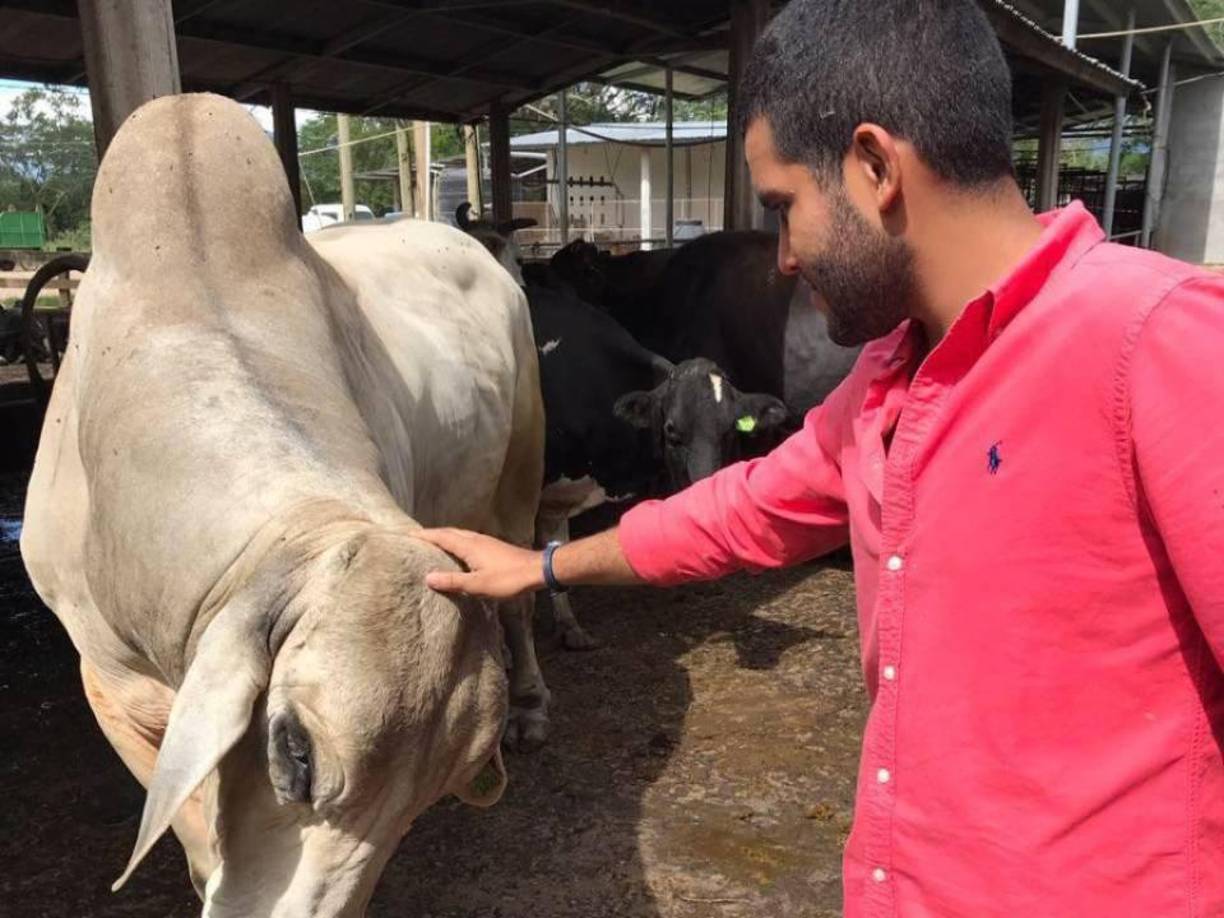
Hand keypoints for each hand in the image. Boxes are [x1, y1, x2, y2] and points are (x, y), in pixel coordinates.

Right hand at [413, 528, 543, 599]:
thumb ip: (452, 581)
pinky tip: (458, 552)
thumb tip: (427, 577)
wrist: (538, 570)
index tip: (408, 534)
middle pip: (450, 532)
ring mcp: (485, 542)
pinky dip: (457, 542)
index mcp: (469, 545)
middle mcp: (475, 539)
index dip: (424, 535)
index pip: (442, 536)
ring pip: (460, 535)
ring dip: (445, 537)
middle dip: (432, 534)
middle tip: (416, 538)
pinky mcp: (493, 547)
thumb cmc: (508, 578)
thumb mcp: (478, 585)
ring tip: (433, 544)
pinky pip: (468, 540)